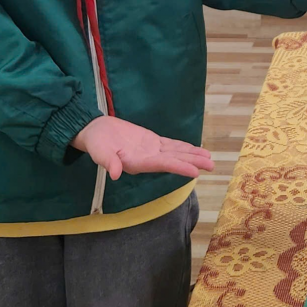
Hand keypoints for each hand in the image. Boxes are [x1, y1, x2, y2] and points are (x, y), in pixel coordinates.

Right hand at [72, 116, 214, 181]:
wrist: (94, 132)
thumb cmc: (95, 143)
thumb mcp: (98, 151)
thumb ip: (107, 161)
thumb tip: (114, 174)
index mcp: (137, 162)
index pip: (162, 165)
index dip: (179, 167)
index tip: (195, 172)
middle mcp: (148, 159)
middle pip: (174, 160)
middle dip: (193, 163)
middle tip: (212, 165)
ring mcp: (151, 151)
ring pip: (175, 153)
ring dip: (192, 155)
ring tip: (209, 158)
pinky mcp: (151, 142)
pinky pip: (171, 145)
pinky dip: (184, 147)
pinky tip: (195, 149)